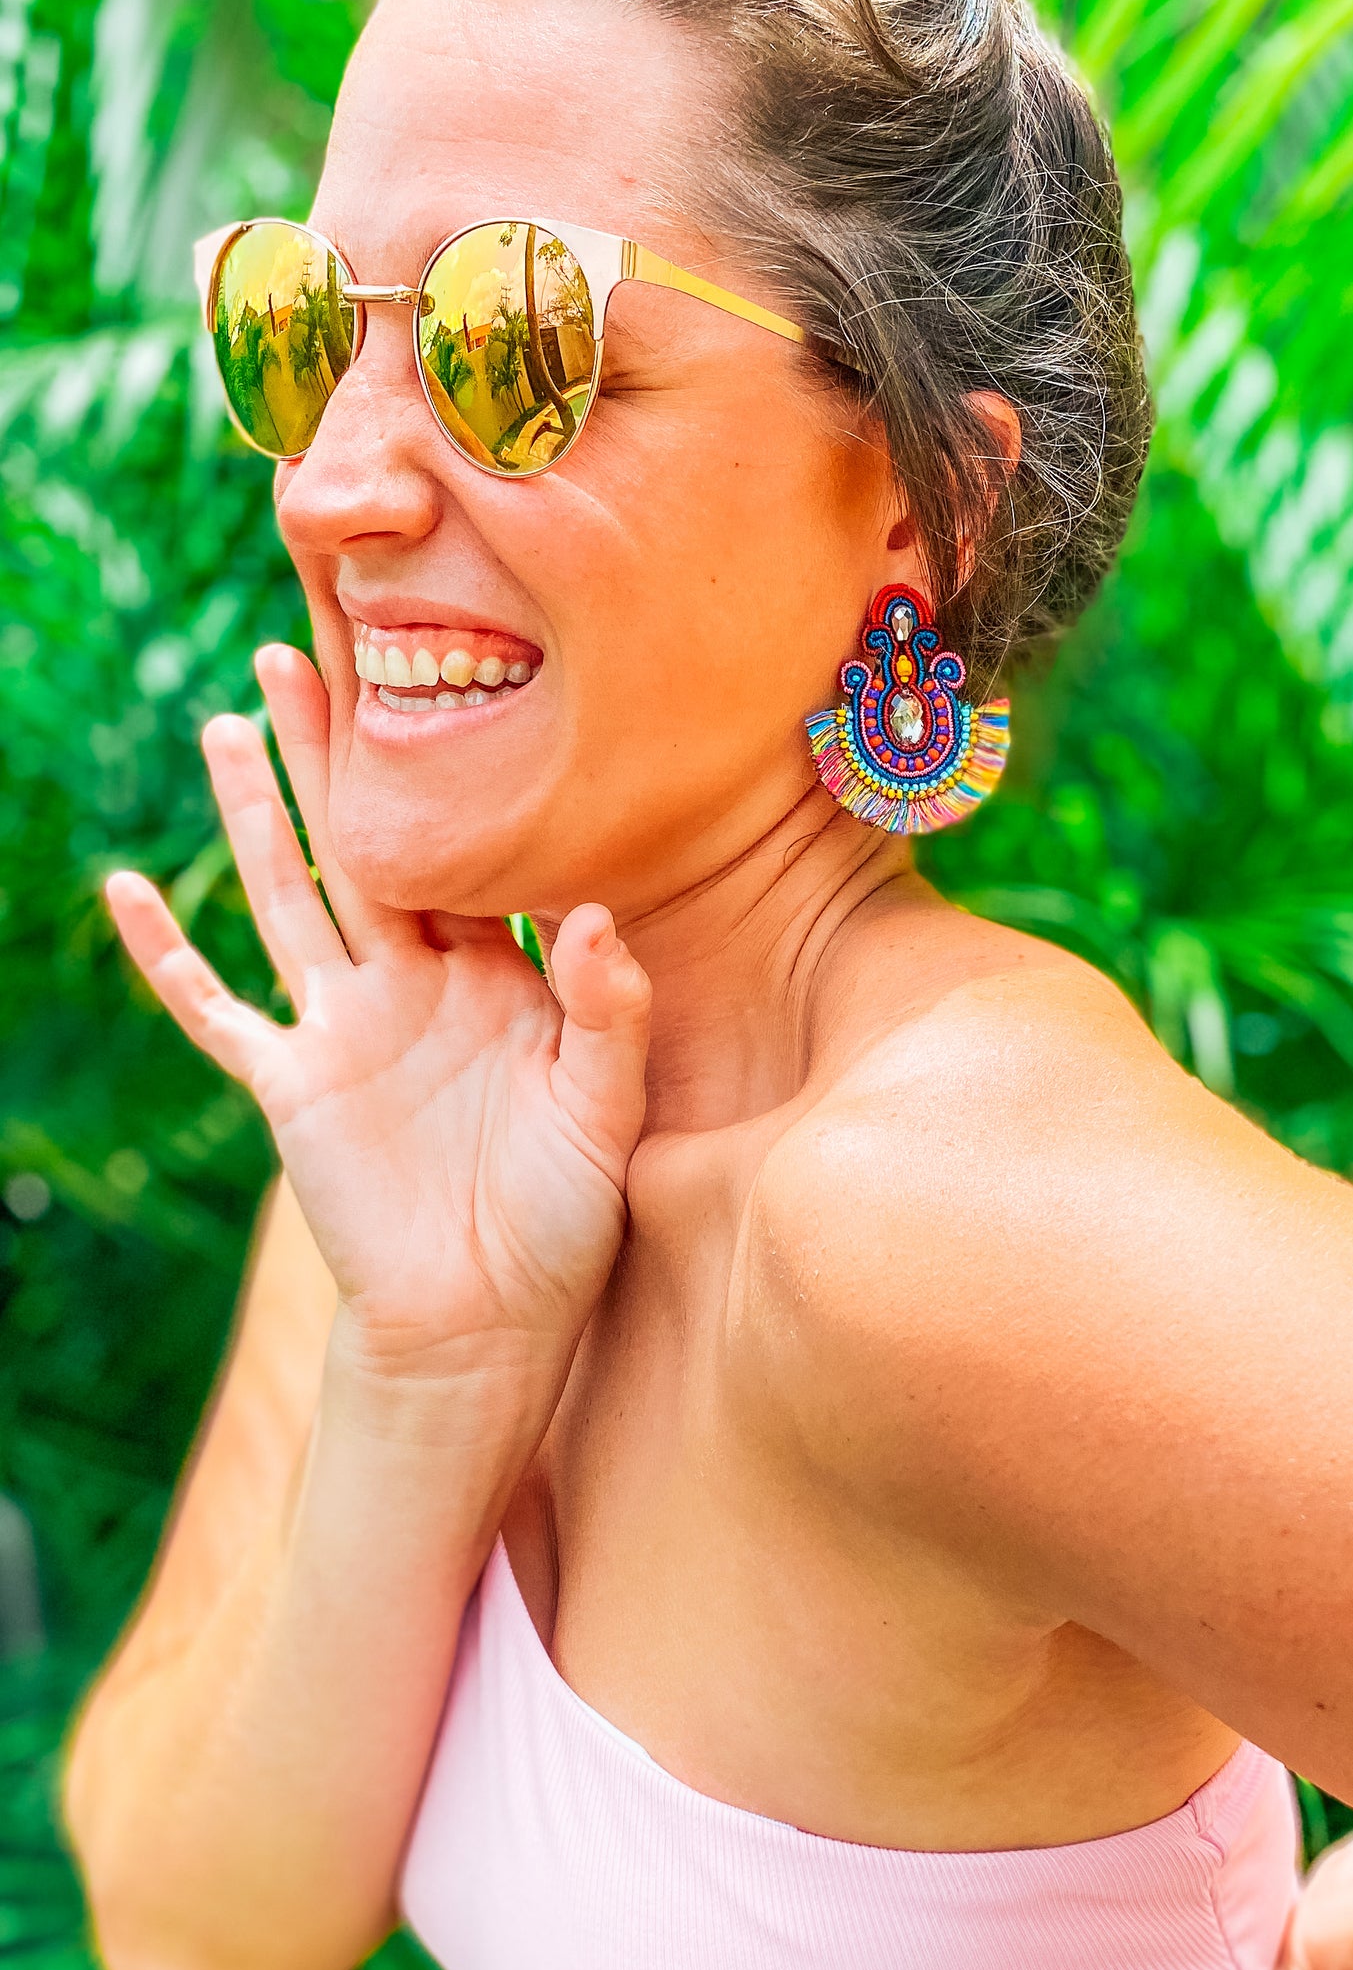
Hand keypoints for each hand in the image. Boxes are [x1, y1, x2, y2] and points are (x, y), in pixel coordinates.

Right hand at [107, 645, 651, 1375]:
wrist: (487, 1324)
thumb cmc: (561, 1222)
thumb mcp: (606, 1112)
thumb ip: (610, 1012)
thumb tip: (600, 911)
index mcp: (499, 977)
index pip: (466, 850)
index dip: (445, 771)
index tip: (435, 671)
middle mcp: (415, 984)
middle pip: (365, 844)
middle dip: (334, 751)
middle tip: (306, 645)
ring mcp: (345, 1030)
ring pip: (289, 895)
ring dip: (255, 813)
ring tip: (229, 721)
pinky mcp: (291, 1085)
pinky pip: (216, 1011)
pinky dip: (168, 957)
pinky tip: (126, 892)